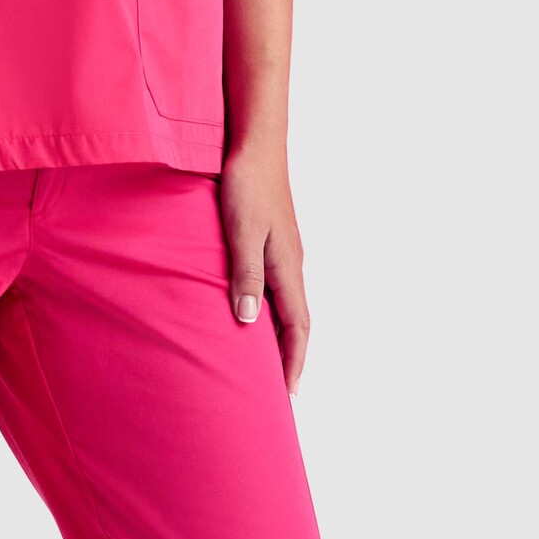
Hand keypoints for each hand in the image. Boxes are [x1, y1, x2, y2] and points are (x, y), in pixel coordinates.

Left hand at [220, 145, 310, 391]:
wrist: (255, 145)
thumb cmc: (246, 185)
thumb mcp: (240, 232)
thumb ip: (245, 275)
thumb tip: (247, 321)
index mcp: (287, 268)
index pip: (298, 327)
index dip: (294, 361)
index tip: (288, 393)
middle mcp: (291, 265)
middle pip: (297, 323)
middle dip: (291, 358)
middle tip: (281, 391)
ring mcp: (284, 254)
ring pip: (288, 307)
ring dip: (282, 338)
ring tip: (268, 364)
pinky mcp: (273, 243)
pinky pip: (277, 289)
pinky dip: (271, 314)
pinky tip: (254, 317)